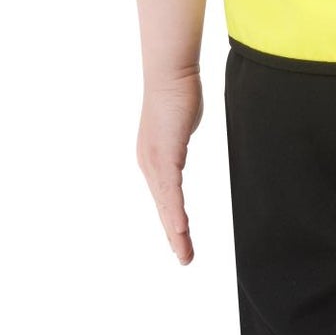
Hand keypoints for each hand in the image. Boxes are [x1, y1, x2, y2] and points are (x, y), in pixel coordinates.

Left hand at [137, 70, 203, 263]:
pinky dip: (175, 211)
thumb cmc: (178, 95)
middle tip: (185, 260)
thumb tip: (182, 148)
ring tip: (184, 254)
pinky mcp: (164, 155)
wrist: (171, 74)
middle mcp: (149, 165)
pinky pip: (171, 190)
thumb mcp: (181, 128)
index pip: (165, 199)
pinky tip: (180, 229)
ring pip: (166, 205)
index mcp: (155, 161)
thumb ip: (180, 144)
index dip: (174, 221)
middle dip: (175, 236)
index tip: (182, 241)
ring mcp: (154, 161)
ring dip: (176, 232)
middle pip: (164, 208)